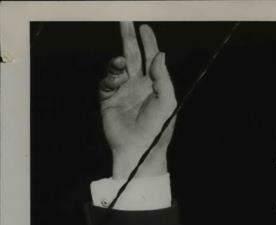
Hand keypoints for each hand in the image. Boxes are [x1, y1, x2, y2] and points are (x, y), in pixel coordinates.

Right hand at [99, 22, 176, 179]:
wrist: (140, 148)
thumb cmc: (158, 128)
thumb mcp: (167, 101)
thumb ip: (163, 77)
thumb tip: (160, 54)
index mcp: (155, 86)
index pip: (150, 59)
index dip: (148, 43)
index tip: (144, 27)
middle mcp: (139, 86)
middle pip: (132, 57)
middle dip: (128, 39)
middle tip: (125, 22)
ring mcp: (123, 92)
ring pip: (116, 68)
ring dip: (117, 62)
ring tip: (119, 63)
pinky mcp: (109, 100)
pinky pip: (105, 82)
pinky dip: (109, 79)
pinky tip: (114, 82)